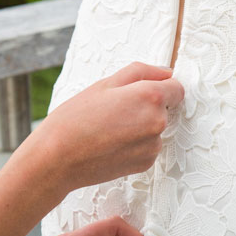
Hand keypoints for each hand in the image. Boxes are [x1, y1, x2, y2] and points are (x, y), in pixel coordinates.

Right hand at [28, 62, 182, 192]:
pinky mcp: (146, 163)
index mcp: (150, 97)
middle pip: (164, 108)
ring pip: (155, 128)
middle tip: (113, 110)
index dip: (160, 87)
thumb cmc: (76, 118)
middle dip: (145, 106)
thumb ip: (141, 72)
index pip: (176, 88)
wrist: (58, 158)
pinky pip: (147, 146)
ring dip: (140, 126)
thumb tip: (167, 72)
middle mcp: (158, 122)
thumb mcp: (105, 83)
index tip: (139, 92)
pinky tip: (111, 144)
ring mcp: (153, 145)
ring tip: (109, 129)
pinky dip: (134, 144)